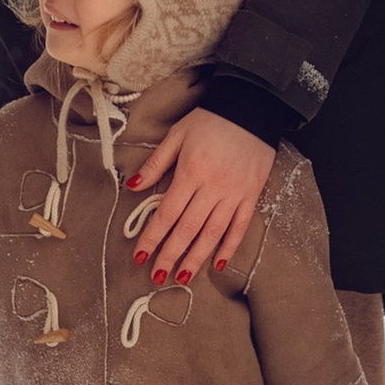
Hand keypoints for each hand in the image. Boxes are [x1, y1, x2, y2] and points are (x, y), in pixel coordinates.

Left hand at [125, 107, 276, 285]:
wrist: (251, 107)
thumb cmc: (211, 120)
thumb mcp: (177, 135)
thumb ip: (156, 163)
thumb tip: (133, 187)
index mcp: (191, 173)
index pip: (167, 213)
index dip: (152, 237)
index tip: (140, 256)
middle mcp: (213, 188)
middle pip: (187, 229)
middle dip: (170, 255)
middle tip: (157, 277)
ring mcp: (234, 194)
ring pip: (212, 234)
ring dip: (195, 258)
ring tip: (182, 277)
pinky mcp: (251, 196)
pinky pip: (240, 227)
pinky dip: (229, 246)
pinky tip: (217, 262)